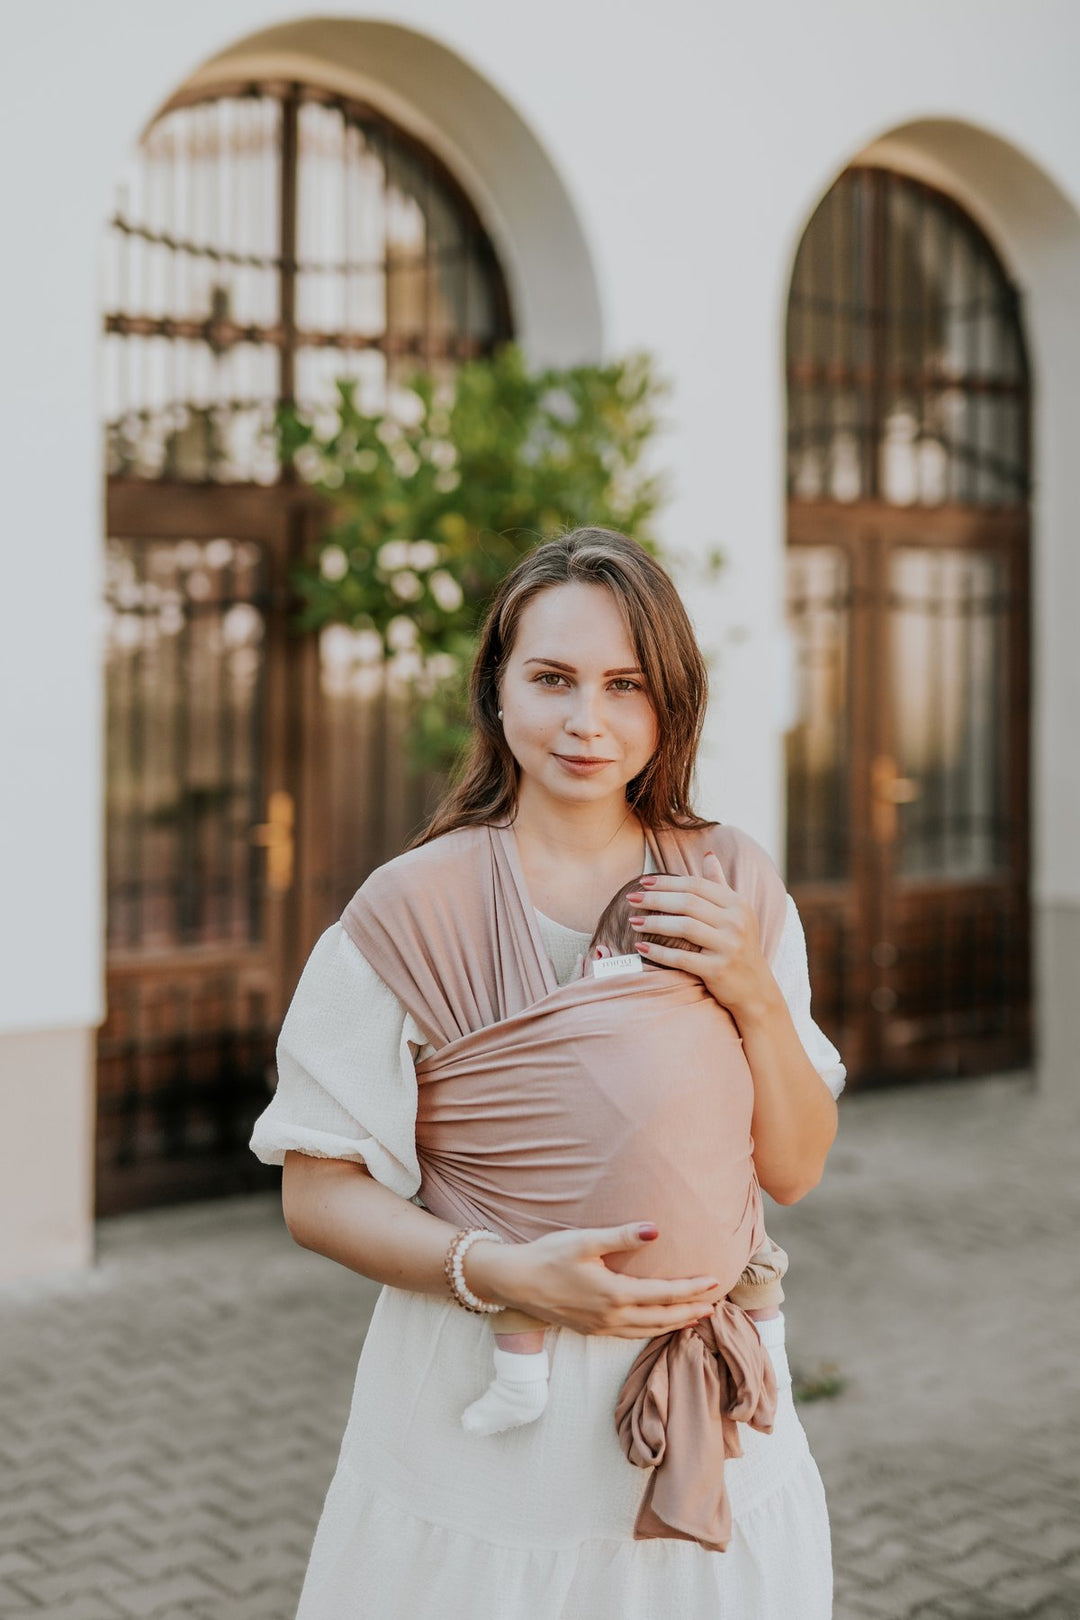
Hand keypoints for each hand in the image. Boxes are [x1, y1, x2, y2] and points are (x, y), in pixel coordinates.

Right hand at [465, 1223, 725, 1338]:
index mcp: (614, 1294)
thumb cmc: (548, 1256)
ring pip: (648, 1331)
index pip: (664, 1295)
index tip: (714, 1281)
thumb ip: (621, 1237)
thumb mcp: (584, 1240)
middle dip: (691, 1311)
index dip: (691, 1289)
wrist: (515, 1282)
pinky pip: (632, 1335)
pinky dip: (652, 1331)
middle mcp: (611, 1316)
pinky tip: (657, 1324)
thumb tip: (655, 1230)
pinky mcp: (591, 1330)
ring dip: (674, 1324)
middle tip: (716, 1304)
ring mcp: (601, 1327)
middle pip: (661, 1318)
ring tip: (695, 1317)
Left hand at [624, 850, 774, 1023]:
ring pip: (684, 927)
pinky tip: (641, 946)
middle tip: (631, 898)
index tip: (643, 881)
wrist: (755, 989)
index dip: (667, 882)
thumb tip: (708, 855)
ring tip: (633, 921)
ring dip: (654, 923)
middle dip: (655, 899)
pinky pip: (682, 958)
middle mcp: (736, 922)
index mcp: (737, 904)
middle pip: (687, 903)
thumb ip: (719, 884)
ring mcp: (728, 946)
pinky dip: (659, 952)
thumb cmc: (739, 945)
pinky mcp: (718, 970)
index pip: (696, 885)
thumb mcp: (737, 913)